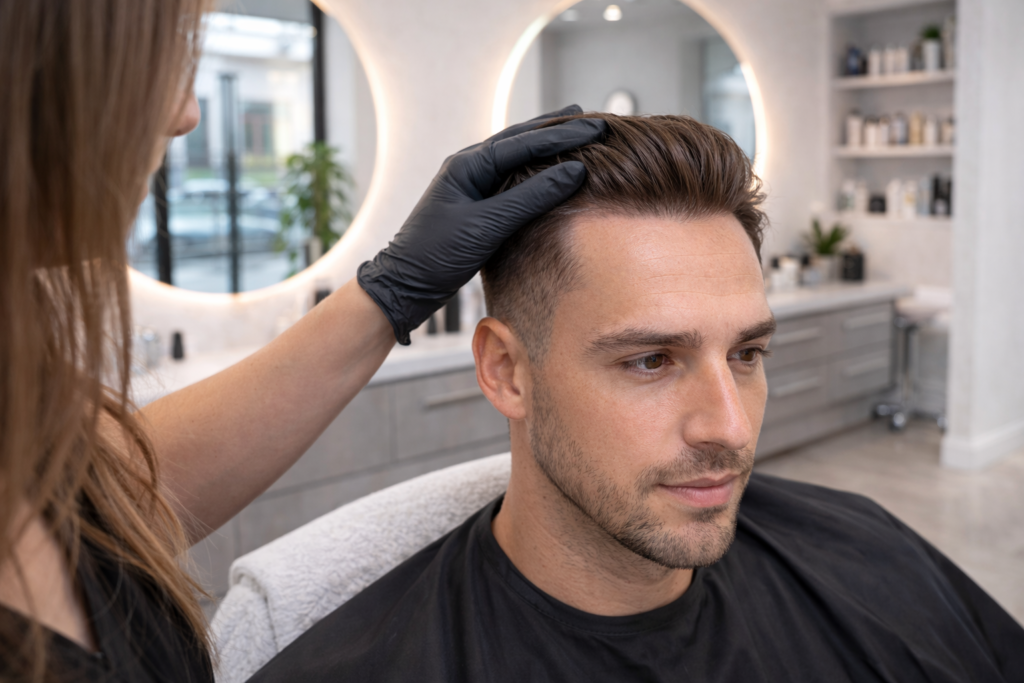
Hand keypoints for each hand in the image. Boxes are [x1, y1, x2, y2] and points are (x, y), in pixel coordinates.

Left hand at [357, 105, 606, 343]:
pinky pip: (510, 178)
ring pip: (515, 156)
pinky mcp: (473, 206)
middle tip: (591, 119)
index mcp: (468, 165)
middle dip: (557, 129)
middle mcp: (468, 167)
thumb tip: (574, 172)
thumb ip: (530, 197)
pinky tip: (546, 167)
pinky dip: (534, 169)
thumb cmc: (438, 255)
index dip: (563, 135)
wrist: (404, 286)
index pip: (525, 142)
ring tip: (573, 129)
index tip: (597, 129)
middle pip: (520, 139)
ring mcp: (470, 185)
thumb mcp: (488, 226)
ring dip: (545, 143)